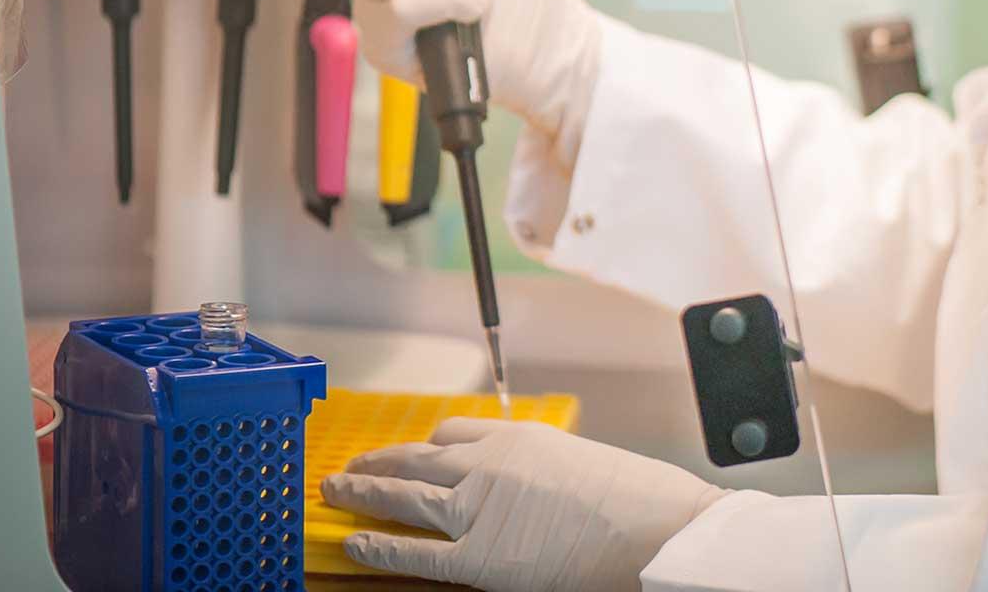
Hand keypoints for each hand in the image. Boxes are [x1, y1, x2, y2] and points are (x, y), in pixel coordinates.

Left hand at [322, 418, 726, 591]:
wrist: (653, 526)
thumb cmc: (634, 498)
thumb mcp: (579, 463)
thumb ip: (539, 471)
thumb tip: (527, 492)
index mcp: (518, 436)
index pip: (453, 430)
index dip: (425, 444)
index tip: (410, 451)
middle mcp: (488, 463)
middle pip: (416, 456)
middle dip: (378, 461)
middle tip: (350, 465)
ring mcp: (477, 509)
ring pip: (402, 493)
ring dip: (362, 491)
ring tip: (335, 492)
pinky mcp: (476, 556)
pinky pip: (412, 550)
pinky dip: (378, 544)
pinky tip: (355, 541)